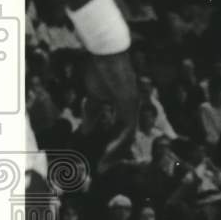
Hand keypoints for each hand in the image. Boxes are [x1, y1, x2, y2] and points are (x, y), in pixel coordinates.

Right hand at [84, 50, 138, 172]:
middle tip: (103, 168)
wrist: (104, 52)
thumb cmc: (100, 70)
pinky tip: (109, 150)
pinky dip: (118, 140)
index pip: (122, 133)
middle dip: (115, 155)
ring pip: (128, 136)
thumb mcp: (94, 97)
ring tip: (105, 164)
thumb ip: (93, 113)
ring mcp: (132, 106)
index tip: (102, 160)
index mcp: (125, 108)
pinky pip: (126, 127)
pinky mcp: (129, 102)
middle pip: (127, 138)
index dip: (113, 147)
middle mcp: (132, 109)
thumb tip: (87, 130)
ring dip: (116, 151)